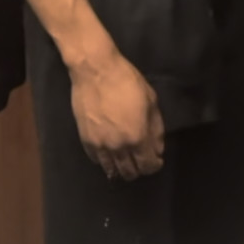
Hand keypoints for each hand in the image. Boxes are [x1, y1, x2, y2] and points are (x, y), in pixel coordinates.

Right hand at [69, 51, 164, 181]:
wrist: (96, 71)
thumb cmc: (127, 82)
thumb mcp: (151, 101)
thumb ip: (156, 129)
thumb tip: (157, 149)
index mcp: (137, 137)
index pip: (148, 166)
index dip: (155, 165)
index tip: (156, 159)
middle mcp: (118, 147)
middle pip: (129, 172)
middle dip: (139, 169)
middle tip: (141, 159)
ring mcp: (100, 145)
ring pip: (111, 170)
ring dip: (121, 167)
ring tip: (125, 159)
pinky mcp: (85, 140)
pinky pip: (97, 160)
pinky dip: (105, 160)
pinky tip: (110, 152)